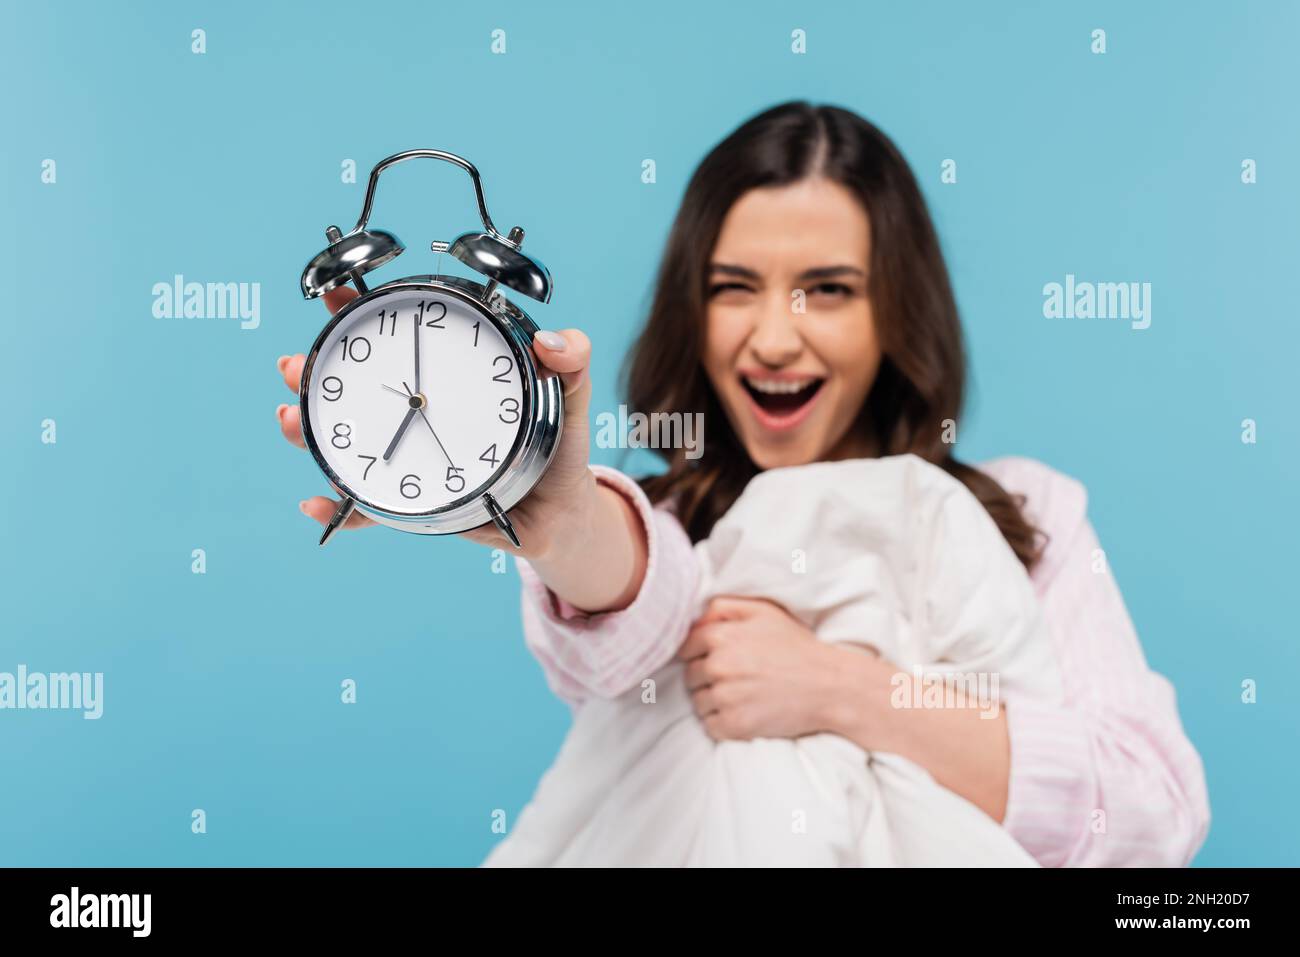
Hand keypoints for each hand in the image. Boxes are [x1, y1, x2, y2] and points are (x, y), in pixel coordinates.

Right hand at [276, 286, 599, 552]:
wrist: (563, 515)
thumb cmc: (561, 448)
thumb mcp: (573, 397)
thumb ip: (574, 361)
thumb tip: (550, 341)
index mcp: (450, 381)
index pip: (400, 341)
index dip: (363, 316)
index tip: (336, 296)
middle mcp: (421, 415)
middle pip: (355, 389)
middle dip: (313, 373)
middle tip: (294, 366)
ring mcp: (413, 458)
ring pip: (349, 442)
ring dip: (310, 432)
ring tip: (291, 420)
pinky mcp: (417, 505)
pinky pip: (371, 509)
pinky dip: (341, 510)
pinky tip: (317, 503)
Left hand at [678, 596, 870, 740]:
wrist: (830, 685)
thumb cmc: (797, 646)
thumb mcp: (763, 612)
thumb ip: (723, 607)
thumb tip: (694, 619)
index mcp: (721, 636)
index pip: (686, 647)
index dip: (700, 653)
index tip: (721, 659)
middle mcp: (719, 666)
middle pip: (690, 676)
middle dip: (708, 677)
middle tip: (738, 677)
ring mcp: (726, 697)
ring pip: (699, 702)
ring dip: (714, 701)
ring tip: (745, 695)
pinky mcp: (735, 725)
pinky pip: (710, 725)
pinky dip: (723, 722)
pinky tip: (746, 712)